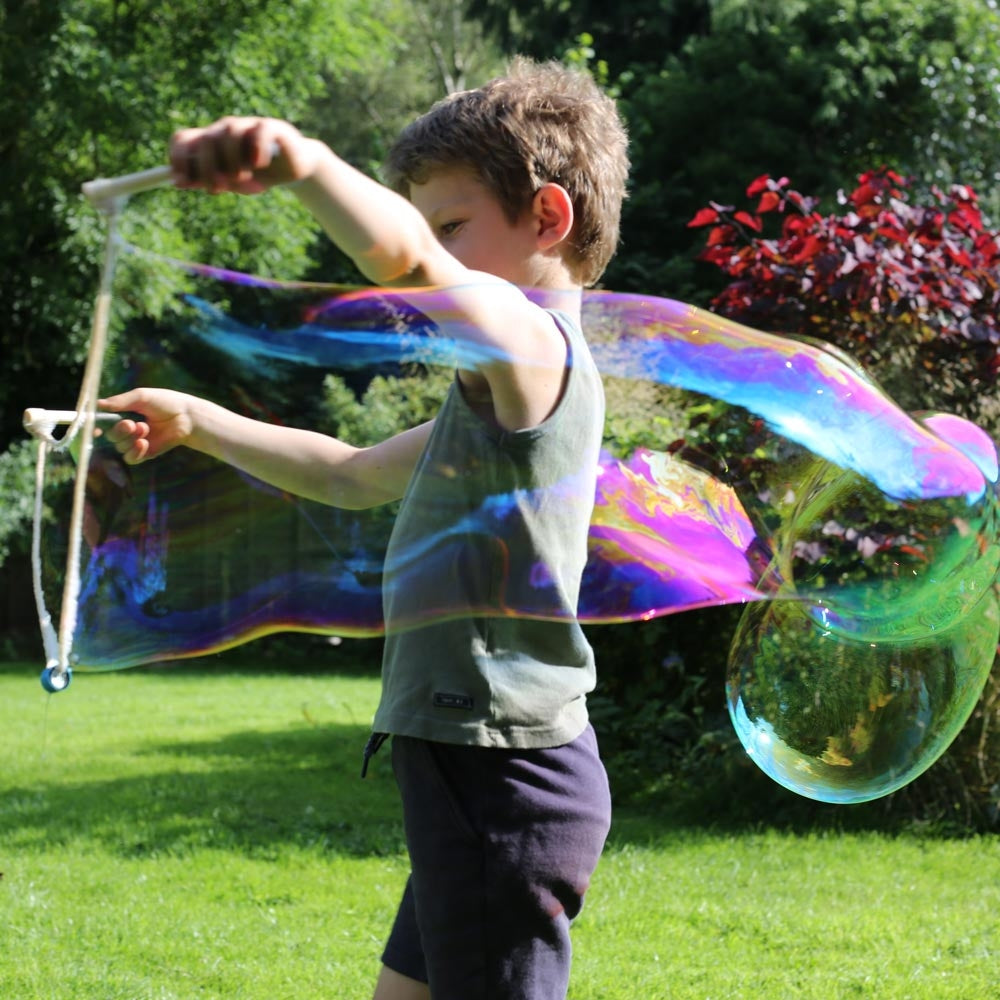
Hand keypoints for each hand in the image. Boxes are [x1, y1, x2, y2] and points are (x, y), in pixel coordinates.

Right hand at [98, 388, 199, 463]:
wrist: (187, 417)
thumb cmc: (165, 402)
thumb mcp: (141, 397)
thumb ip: (120, 401)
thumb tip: (98, 404)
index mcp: (122, 414)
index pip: (102, 423)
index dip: (95, 427)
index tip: (94, 427)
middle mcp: (127, 429)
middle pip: (110, 436)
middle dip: (118, 431)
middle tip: (130, 424)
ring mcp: (135, 442)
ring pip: (120, 447)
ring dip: (130, 439)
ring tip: (145, 428)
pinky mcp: (145, 453)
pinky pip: (131, 458)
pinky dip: (134, 452)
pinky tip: (143, 443)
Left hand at [169, 116, 323, 193]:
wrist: (293, 171)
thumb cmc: (258, 176)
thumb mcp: (230, 182)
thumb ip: (206, 181)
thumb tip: (177, 182)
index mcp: (211, 141)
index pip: (183, 139)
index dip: (177, 158)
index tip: (181, 179)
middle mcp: (225, 130)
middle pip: (206, 139)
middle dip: (207, 168)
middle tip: (218, 189)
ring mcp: (248, 126)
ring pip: (230, 132)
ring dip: (232, 161)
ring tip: (242, 179)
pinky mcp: (272, 127)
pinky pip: (258, 132)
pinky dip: (256, 150)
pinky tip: (259, 165)